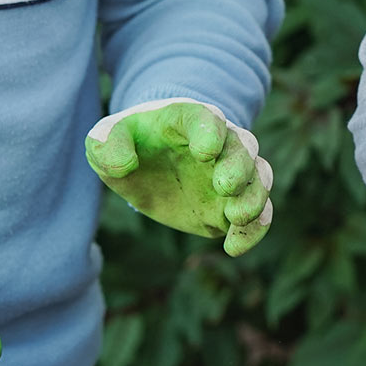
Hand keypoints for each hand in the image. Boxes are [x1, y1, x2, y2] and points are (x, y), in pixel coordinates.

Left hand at [84, 98, 272, 255]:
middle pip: (244, 146)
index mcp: (189, 119)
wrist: (147, 160)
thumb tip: (123, 164)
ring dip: (254, 197)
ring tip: (237, 217)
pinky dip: (254, 230)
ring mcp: (231, 172)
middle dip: (239, 166)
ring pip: (260, 177)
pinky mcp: (232, 203)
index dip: (210, 132)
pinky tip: (234, 247)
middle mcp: (220, 142)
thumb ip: (106, 144)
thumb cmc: (129, 142)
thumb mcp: (106, 138)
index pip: (207, 118)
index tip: (204, 152)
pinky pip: (258, 213)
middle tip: (224, 186)